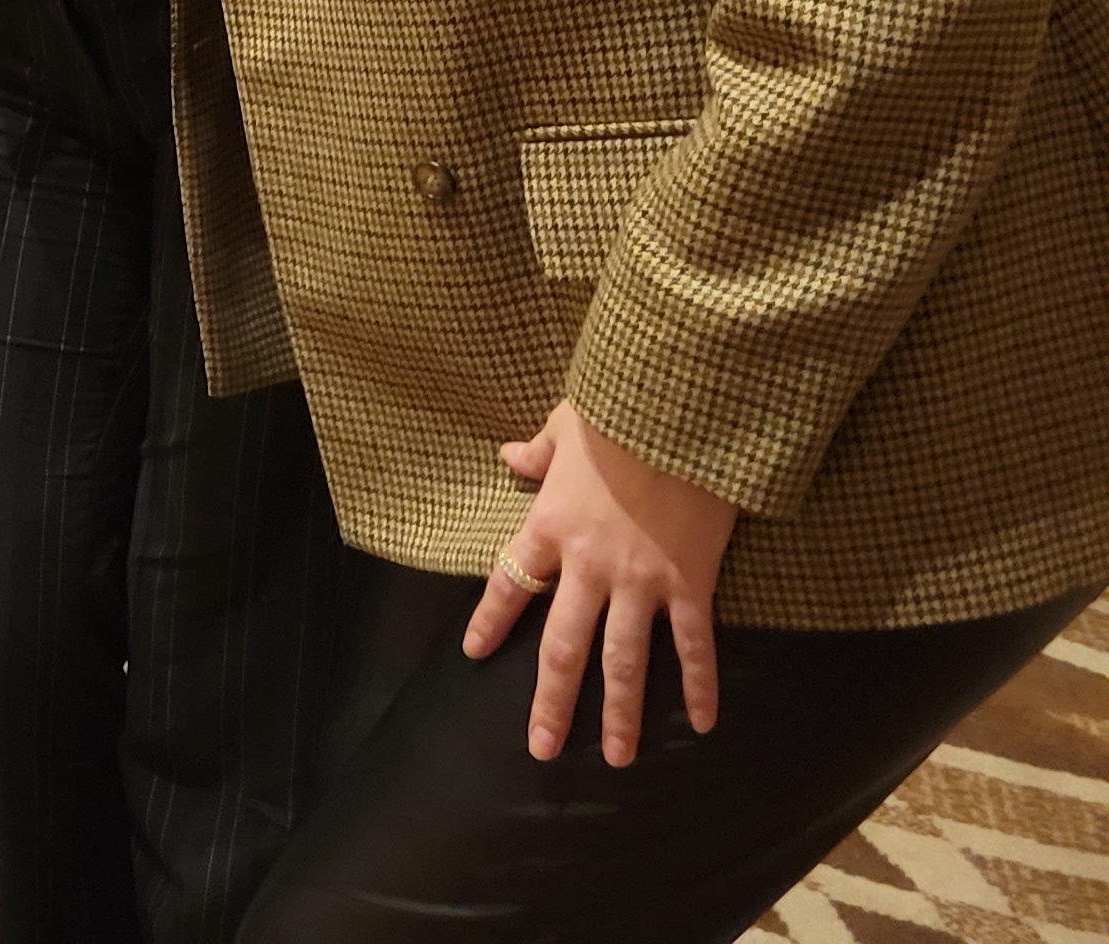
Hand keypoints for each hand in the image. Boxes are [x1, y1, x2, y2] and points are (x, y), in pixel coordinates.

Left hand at [465, 398, 736, 764]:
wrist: (679, 416)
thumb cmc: (618, 417)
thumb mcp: (564, 428)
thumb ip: (536, 453)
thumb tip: (511, 456)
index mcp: (548, 528)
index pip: (509, 585)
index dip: (490, 622)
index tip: (473, 652)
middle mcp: (588, 567)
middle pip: (563, 648)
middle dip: (552, 702)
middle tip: (543, 748)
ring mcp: (641, 582)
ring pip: (625, 661)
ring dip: (622, 714)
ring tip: (619, 759)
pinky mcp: (690, 585)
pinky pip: (694, 645)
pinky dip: (700, 685)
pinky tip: (703, 723)